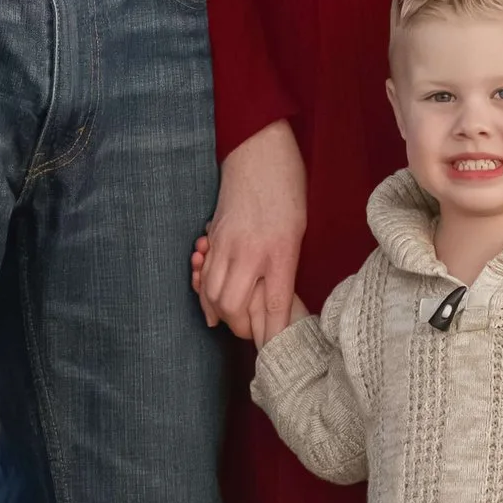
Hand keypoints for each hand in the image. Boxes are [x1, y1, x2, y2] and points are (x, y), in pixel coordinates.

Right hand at [192, 119, 307, 345]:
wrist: (257, 149)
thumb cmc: (286, 186)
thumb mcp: (298, 229)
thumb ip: (285, 266)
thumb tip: (271, 299)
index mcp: (280, 251)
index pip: (275, 305)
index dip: (273, 334)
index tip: (273, 353)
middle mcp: (250, 252)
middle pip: (235, 307)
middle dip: (242, 328)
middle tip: (252, 333)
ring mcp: (226, 244)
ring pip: (214, 295)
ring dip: (223, 314)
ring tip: (235, 321)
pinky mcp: (213, 237)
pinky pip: (204, 276)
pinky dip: (206, 294)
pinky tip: (213, 304)